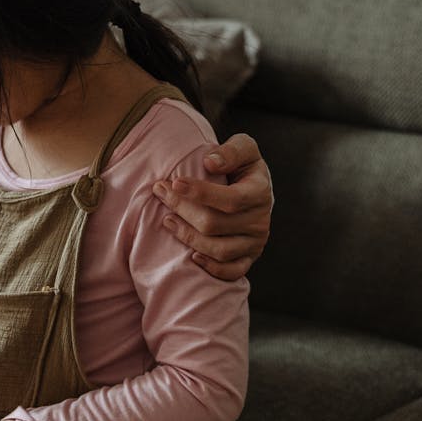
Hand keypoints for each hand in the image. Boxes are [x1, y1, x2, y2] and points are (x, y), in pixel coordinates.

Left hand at [154, 132, 273, 280]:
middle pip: (215, 225)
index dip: (201, 193)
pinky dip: (211, 268)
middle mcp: (261, 222)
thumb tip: (209, 163)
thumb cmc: (242, 166)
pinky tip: (191, 256)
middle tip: (160, 193)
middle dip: (183, 209)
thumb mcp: (244, 148)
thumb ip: (231, 151)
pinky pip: (232, 272)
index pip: (230, 199)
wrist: (254, 189)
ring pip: (219, 250)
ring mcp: (255, 243)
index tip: (174, 182)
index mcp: (260, 193)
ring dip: (188, 237)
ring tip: (167, 220)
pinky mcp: (249, 258)